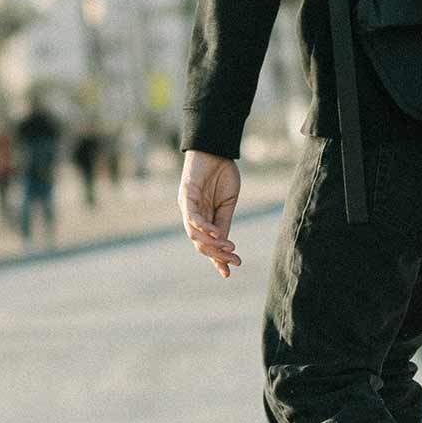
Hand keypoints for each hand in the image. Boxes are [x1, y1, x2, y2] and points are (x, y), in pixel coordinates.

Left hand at [178, 149, 243, 277]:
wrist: (217, 150)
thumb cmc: (222, 174)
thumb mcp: (227, 203)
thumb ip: (223, 222)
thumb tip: (225, 245)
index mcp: (203, 219)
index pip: (207, 244)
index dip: (216, 259)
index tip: (228, 272)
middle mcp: (192, 216)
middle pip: (201, 244)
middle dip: (217, 255)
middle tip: (235, 261)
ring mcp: (187, 206)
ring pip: (195, 234)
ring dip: (212, 244)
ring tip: (229, 248)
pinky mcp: (186, 195)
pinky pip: (192, 216)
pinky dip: (204, 226)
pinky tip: (216, 232)